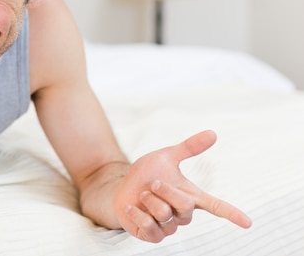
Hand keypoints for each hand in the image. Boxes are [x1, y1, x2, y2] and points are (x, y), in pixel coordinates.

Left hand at [114, 130, 251, 242]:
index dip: (231, 213)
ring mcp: (168, 227)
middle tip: (153, 184)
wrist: (120, 188)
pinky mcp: (152, 235)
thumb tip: (213, 133)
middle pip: (185, 205)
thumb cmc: (146, 174)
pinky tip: (133, 207)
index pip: (215, 206)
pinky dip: (137, 214)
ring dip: (149, 200)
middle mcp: (182, 214)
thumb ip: (189, 147)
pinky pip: (149, 227)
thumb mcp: (166, 156)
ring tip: (143, 196)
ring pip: (164, 214)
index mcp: (190, 196)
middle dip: (165, 190)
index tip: (248, 222)